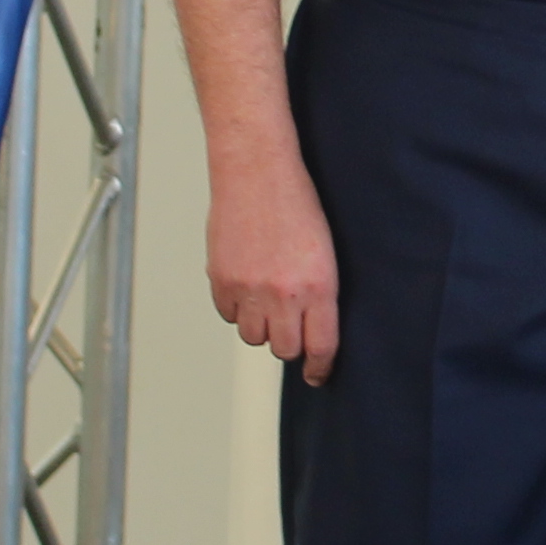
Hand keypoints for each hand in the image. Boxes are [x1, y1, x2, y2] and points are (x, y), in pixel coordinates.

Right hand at [204, 145, 341, 383]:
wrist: (256, 170)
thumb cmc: (294, 201)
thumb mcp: (323, 250)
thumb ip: (317, 293)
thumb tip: (308, 329)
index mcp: (319, 285)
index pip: (321, 345)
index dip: (320, 367)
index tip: (317, 374)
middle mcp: (284, 293)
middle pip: (284, 349)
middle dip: (289, 342)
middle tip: (290, 324)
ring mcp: (249, 289)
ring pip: (253, 336)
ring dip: (260, 324)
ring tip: (265, 296)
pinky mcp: (222, 280)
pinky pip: (227, 315)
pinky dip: (235, 306)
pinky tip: (245, 281)